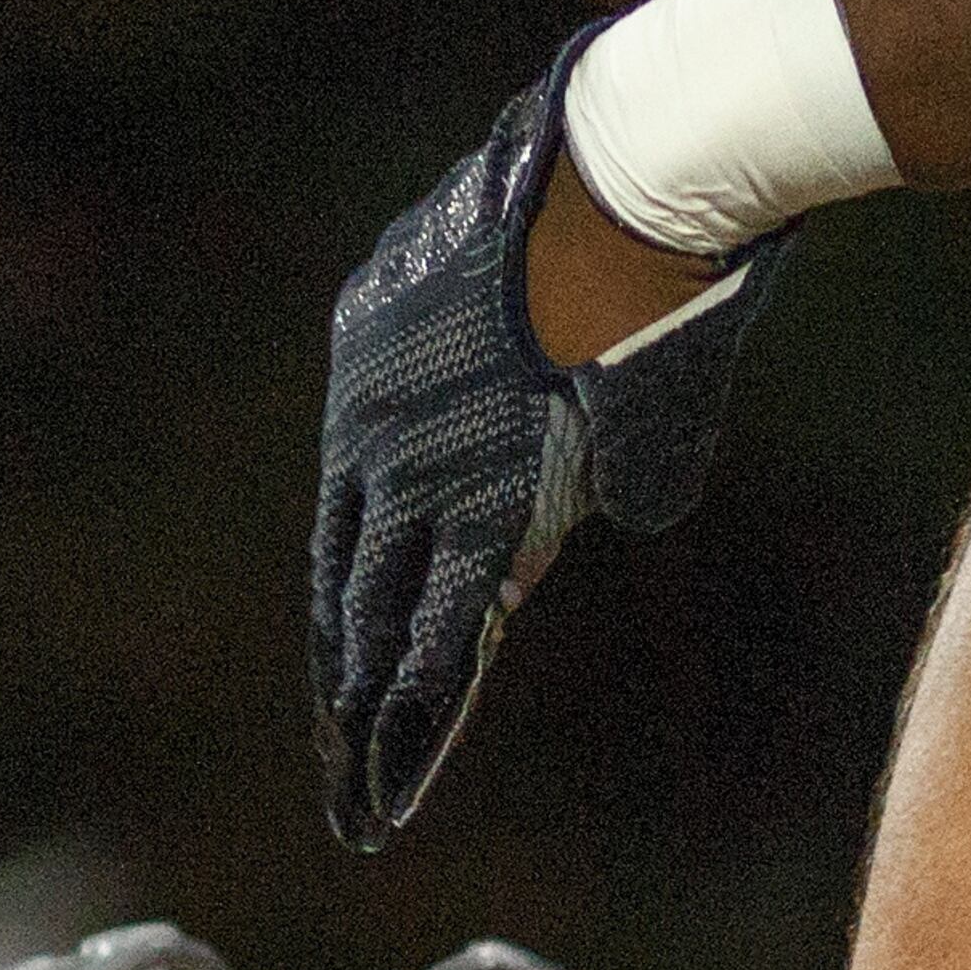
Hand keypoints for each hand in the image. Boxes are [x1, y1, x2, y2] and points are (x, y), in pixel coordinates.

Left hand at [310, 31, 785, 850]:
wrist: (636, 170)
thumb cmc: (629, 217)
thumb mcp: (575, 306)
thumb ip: (575, 403)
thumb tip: (619, 497)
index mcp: (379, 363)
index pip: (361, 509)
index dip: (359, 590)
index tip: (350, 658)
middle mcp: (373, 420)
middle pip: (349, 573)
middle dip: (344, 675)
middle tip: (334, 762)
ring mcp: (416, 463)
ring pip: (377, 616)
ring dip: (367, 716)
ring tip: (356, 799)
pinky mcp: (478, 501)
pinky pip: (434, 628)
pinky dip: (414, 709)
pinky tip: (396, 771)